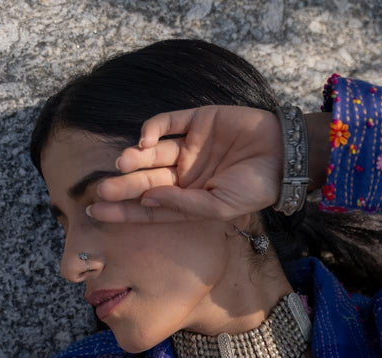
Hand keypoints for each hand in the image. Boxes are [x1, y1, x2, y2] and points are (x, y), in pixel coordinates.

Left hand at [88, 106, 283, 222]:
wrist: (283, 154)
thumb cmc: (255, 189)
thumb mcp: (220, 208)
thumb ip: (184, 206)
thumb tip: (148, 200)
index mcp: (189, 199)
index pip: (150, 207)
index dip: (124, 211)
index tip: (98, 213)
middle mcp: (185, 174)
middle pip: (146, 180)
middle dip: (123, 186)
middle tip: (101, 190)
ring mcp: (189, 147)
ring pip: (152, 153)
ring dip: (134, 158)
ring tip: (122, 163)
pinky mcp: (196, 121)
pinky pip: (167, 123)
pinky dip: (152, 129)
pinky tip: (145, 140)